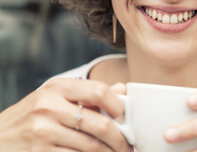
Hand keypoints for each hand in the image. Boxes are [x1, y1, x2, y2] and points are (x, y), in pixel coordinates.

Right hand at [0, 78, 129, 151]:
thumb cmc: (31, 116)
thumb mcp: (55, 97)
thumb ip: (88, 93)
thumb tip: (121, 89)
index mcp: (57, 87)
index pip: (99, 91)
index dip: (119, 106)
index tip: (126, 119)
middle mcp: (50, 107)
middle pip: (100, 124)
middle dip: (120, 140)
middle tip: (127, 146)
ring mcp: (43, 131)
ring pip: (91, 147)